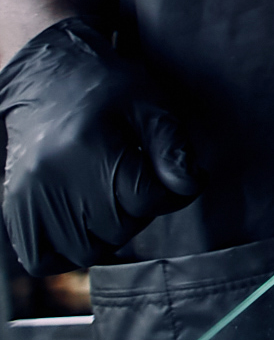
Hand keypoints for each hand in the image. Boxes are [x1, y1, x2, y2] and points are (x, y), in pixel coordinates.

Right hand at [0, 17, 196, 274]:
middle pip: (119, 229)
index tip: (171, 179)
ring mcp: (27, 197)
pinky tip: (82, 223)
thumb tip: (189, 186)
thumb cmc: (104, 88)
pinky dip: (66, 251)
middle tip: (134, 182)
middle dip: (138, 210)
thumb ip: (171, 146)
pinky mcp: (13, 210)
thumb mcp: (148, 103)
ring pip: (85, 251)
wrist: (44, 79)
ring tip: (109, 199)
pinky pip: (42, 260)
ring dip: (107, 233)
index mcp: (89, 146)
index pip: (147, 199)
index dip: (172, 193)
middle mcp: (52, 177)